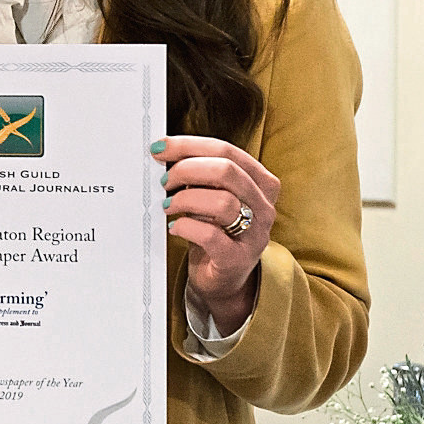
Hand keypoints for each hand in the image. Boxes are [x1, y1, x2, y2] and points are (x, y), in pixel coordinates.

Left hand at [155, 135, 281, 333]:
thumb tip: (164, 152)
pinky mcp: (238, 259)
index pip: (227, 151)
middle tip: (164, 180)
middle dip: (187, 169)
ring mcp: (254, 235)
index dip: (190, 145)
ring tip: (167, 205)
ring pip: (223, 202)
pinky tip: (174, 227)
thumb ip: (199, 175)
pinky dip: (186, 227)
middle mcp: (264, 207)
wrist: (222, 278)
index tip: (160, 147)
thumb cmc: (215, 230)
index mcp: (261, 183)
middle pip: (227, 171)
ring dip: (185, 199)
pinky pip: (211, 236)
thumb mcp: (211, 196)